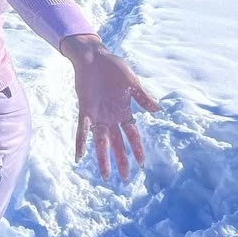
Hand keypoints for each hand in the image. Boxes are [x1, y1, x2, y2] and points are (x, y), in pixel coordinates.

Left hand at [60, 35, 158, 181]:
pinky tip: (79, 156)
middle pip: (117, 144)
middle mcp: (111, 118)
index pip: (132, 135)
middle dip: (121, 161)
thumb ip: (143, 97)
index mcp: (124, 111)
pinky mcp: (85, 110)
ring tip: (105, 176)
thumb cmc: (114, 68)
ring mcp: (98, 116)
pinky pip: (83, 130)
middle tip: (124, 179)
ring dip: (102, 158)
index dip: (137, 150)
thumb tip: (158, 110)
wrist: (94, 58)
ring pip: (101, 142)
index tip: (142, 164)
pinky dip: (81, 142)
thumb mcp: (132, 83)